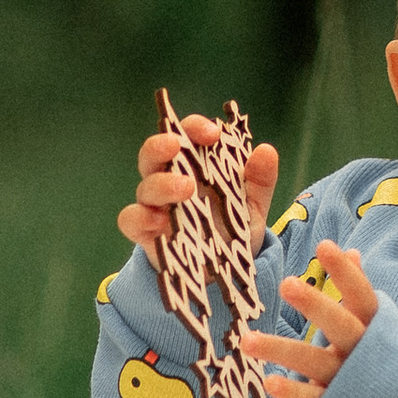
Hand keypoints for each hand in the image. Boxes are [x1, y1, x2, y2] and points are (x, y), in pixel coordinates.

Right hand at [117, 112, 279, 251]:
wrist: (227, 270)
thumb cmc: (234, 226)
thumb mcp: (254, 204)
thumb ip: (260, 180)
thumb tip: (266, 151)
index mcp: (195, 164)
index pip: (186, 135)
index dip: (194, 127)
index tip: (213, 134)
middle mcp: (170, 179)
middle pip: (153, 153)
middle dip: (160, 145)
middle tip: (176, 146)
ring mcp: (156, 206)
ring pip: (145, 186)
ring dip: (160, 183)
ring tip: (186, 188)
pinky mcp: (146, 233)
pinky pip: (131, 220)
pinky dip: (140, 217)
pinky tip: (160, 222)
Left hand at [248, 240, 377, 397]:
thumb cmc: (380, 358)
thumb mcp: (376, 326)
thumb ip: (359, 292)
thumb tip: (352, 250)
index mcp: (375, 329)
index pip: (362, 296)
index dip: (345, 273)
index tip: (324, 245)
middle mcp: (362, 353)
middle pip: (341, 326)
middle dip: (315, 305)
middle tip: (286, 283)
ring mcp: (348, 381)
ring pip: (314, 363)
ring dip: (280, 350)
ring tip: (246, 340)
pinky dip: (291, 393)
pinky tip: (268, 382)